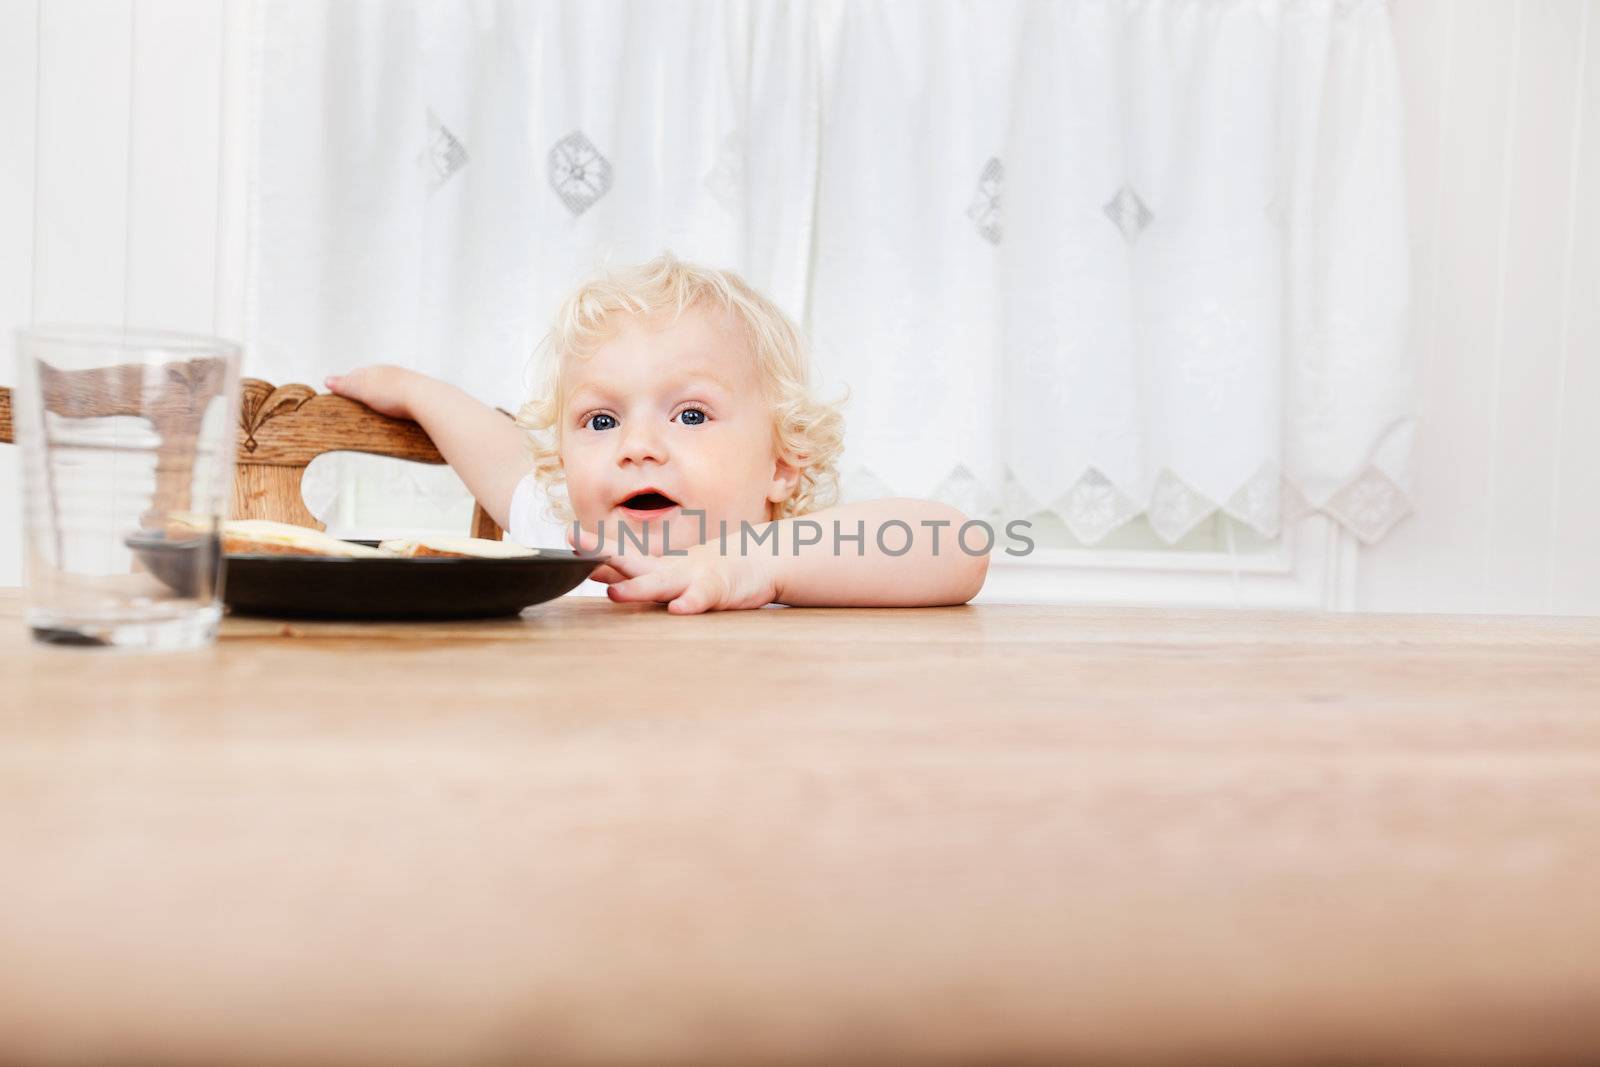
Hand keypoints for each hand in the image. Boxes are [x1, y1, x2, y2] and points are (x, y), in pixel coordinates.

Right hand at [324, 365, 420, 419]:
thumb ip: (345, 384)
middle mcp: (391, 374)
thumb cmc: (394, 393)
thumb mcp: (362, 388)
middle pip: (373, 383)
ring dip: (382, 400)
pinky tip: (395, 415)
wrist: (426, 399)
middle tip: (357, 408)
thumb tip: (326, 380)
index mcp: (376, 371)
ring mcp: (406, 384)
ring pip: (389, 391)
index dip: (347, 387)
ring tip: (375, 414)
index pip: (356, 376)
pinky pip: (402, 400)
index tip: (340, 399)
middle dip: (365, 393)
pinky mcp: (418, 397)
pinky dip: (396, 406)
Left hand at [568, 525, 781, 613]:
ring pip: (662, 582)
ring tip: (615, 593)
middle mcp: (670, 569)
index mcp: (658, 567)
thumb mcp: (672, 573)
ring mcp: (693, 578)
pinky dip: (691, 602)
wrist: (761, 561)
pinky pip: (702, 597)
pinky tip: (679, 609)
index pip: (621, 555)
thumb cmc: (711, 570)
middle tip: (577, 545)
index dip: (594, 548)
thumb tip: (599, 572)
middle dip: (604, 554)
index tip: (567, 535)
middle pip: (633, 561)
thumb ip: (639, 575)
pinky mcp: (718, 590)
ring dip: (638, 588)